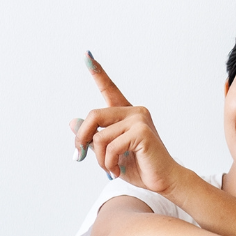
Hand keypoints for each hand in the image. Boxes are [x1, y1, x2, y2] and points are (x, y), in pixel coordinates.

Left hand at [70, 54, 183, 194]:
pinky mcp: (142, 132)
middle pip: (94, 115)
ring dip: (99, 158)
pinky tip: (117, 170)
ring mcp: (139, 120)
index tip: (86, 55)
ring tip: (110, 169)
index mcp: (127, 115)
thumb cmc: (139, 167)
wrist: (162, 181)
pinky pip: (111, 146)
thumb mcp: (109, 153)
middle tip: (79, 156)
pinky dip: (109, 162)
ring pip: (100, 136)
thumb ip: (93, 138)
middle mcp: (134, 112)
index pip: (110, 89)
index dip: (97, 72)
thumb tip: (73, 122)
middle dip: (82, 138)